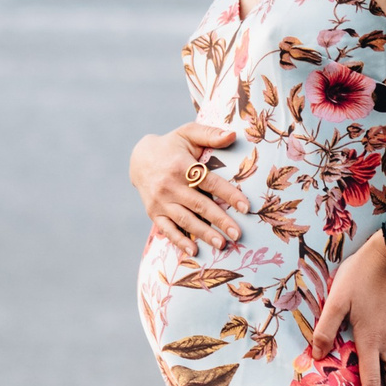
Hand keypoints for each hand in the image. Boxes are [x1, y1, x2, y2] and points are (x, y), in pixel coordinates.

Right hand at [133, 123, 248, 256]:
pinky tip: (193, 251)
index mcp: (182, 166)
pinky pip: (167, 229)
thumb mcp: (188, 133)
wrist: (140, 158)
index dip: (228, 194)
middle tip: (238, 234)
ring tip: (221, 244)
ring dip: (203, 234)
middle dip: (220, 220)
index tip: (245, 207)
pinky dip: (179, 241)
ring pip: (185, 219)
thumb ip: (210, 134)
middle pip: (199, 205)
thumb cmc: (172, 145)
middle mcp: (169, 185)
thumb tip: (233, 135)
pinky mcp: (153, 212)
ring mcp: (160, 200)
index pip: (210, 182)